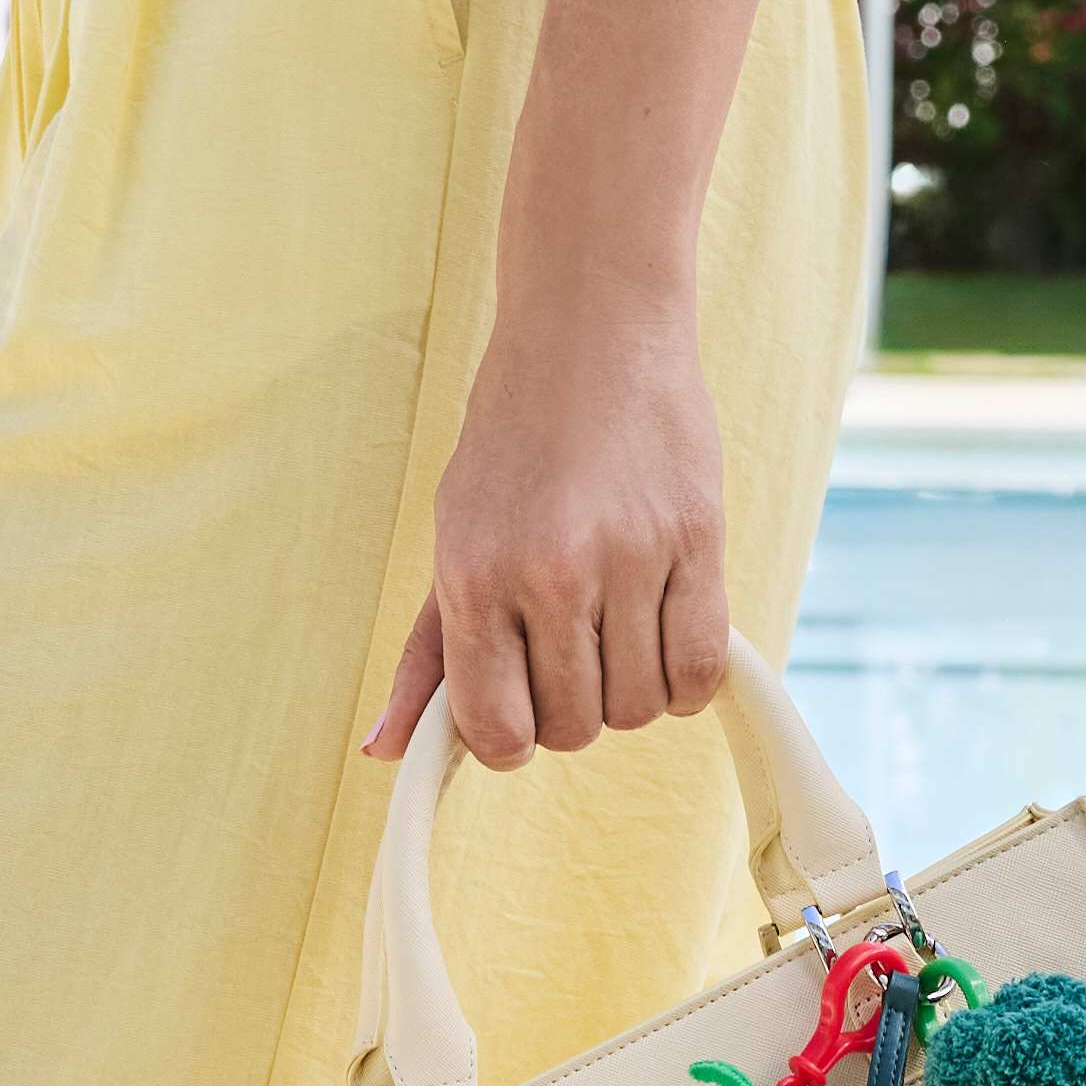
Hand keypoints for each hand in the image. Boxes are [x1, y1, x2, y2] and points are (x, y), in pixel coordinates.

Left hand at [371, 265, 729, 771]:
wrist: (592, 333)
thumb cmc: (512, 441)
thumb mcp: (454, 536)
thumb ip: (428, 652)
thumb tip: (385, 753)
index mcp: (474, 576)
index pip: (497, 729)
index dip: (509, 742)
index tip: (519, 713)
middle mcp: (550, 574)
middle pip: (574, 727)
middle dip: (570, 714)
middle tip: (569, 657)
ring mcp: (631, 558)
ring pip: (640, 707)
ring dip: (630, 694)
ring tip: (616, 637)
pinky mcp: (699, 540)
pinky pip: (701, 669)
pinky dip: (686, 681)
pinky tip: (665, 640)